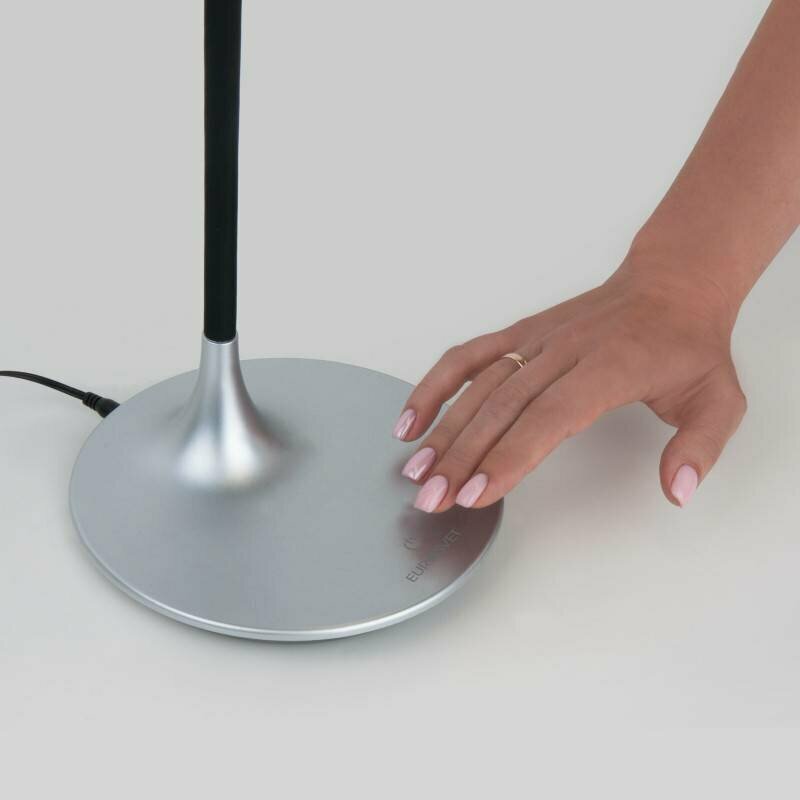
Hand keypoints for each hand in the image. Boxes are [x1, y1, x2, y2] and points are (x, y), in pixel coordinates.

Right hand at [392, 261, 746, 511]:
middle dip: (462, 456)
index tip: (477, 493)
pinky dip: (436, 384)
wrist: (669, 285)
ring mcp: (536, 340)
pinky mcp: (520, 334)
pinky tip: (412, 418)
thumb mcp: (719, 399)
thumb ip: (699, 448)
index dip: (510, 456)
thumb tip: (675, 491)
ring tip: (415, 469)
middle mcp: (564, 351)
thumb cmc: (687, 345)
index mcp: (610, 367)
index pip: (550, 416)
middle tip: (432, 498)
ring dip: (443, 428)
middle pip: (502, 407)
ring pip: (478, 385)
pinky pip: (469, 356)